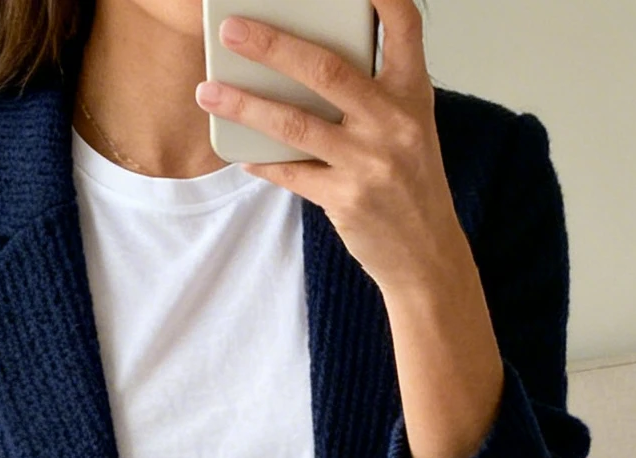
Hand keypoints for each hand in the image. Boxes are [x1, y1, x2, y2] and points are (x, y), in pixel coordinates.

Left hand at [195, 0, 503, 457]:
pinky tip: (239, 154)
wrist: (427, 256)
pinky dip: (262, 162)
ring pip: (295, 124)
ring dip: (245, 105)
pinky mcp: (346, 200)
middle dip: (272, 45)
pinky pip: (291, 174)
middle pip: (325, 68)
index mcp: (412, 93)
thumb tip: (303, 65)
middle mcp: (393, 122)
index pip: (404, 24)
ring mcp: (369, 162)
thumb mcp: (408, 127)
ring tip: (208, 91)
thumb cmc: (411, 184)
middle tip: (232, 28)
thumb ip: (370, 92)